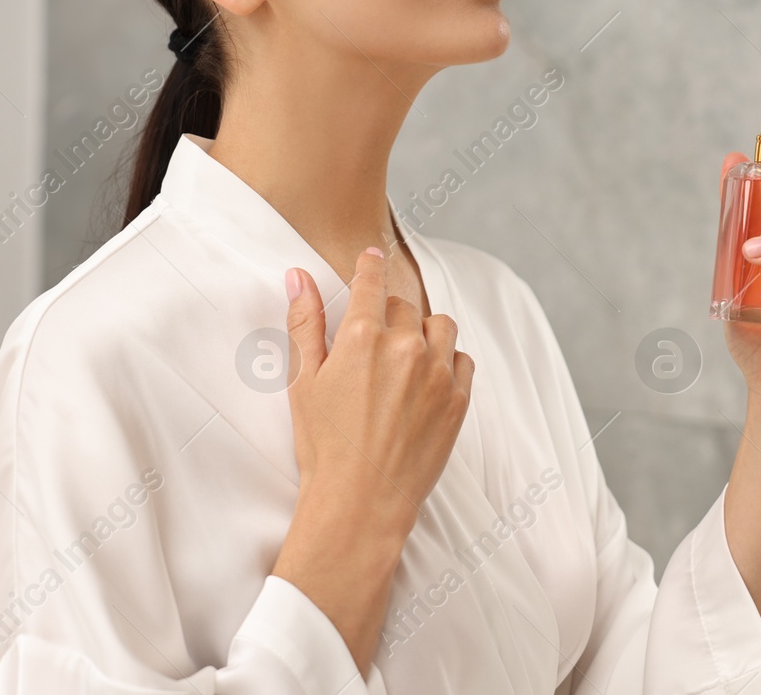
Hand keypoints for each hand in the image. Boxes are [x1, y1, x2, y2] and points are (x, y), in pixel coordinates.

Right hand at [280, 246, 474, 538]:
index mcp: (363, 336)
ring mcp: (437, 373)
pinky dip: (447, 362)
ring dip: (424, 332)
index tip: (372, 258)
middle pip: (404, 306)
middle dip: (389, 315)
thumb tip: (298, 276)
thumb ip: (305, 323)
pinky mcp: (458, 400)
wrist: (361, 502)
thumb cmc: (324, 445)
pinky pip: (462, 360)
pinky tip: (427, 381)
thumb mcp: (303, 381)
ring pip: (440, 326)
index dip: (370, 265)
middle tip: (374, 342)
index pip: (372, 281)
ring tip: (405, 356)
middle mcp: (406, 347)